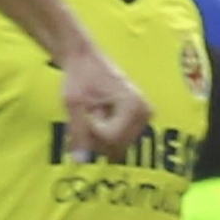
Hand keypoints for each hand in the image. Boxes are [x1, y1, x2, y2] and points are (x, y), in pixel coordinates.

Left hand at [58, 40, 149, 160]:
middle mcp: (145, 113)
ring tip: (95, 111)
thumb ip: (78, 132)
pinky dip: (103, 135)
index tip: (88, 107)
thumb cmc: (79, 76)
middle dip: (95, 135)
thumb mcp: (73, 104)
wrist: (84, 59)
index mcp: (134, 105)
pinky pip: (117, 143)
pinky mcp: (138, 122)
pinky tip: (99, 116)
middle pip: (115, 147)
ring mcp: (143, 118)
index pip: (110, 138)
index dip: (91, 128)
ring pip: (115, 148)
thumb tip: (79, 161)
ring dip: (98, 136)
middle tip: (91, 110)